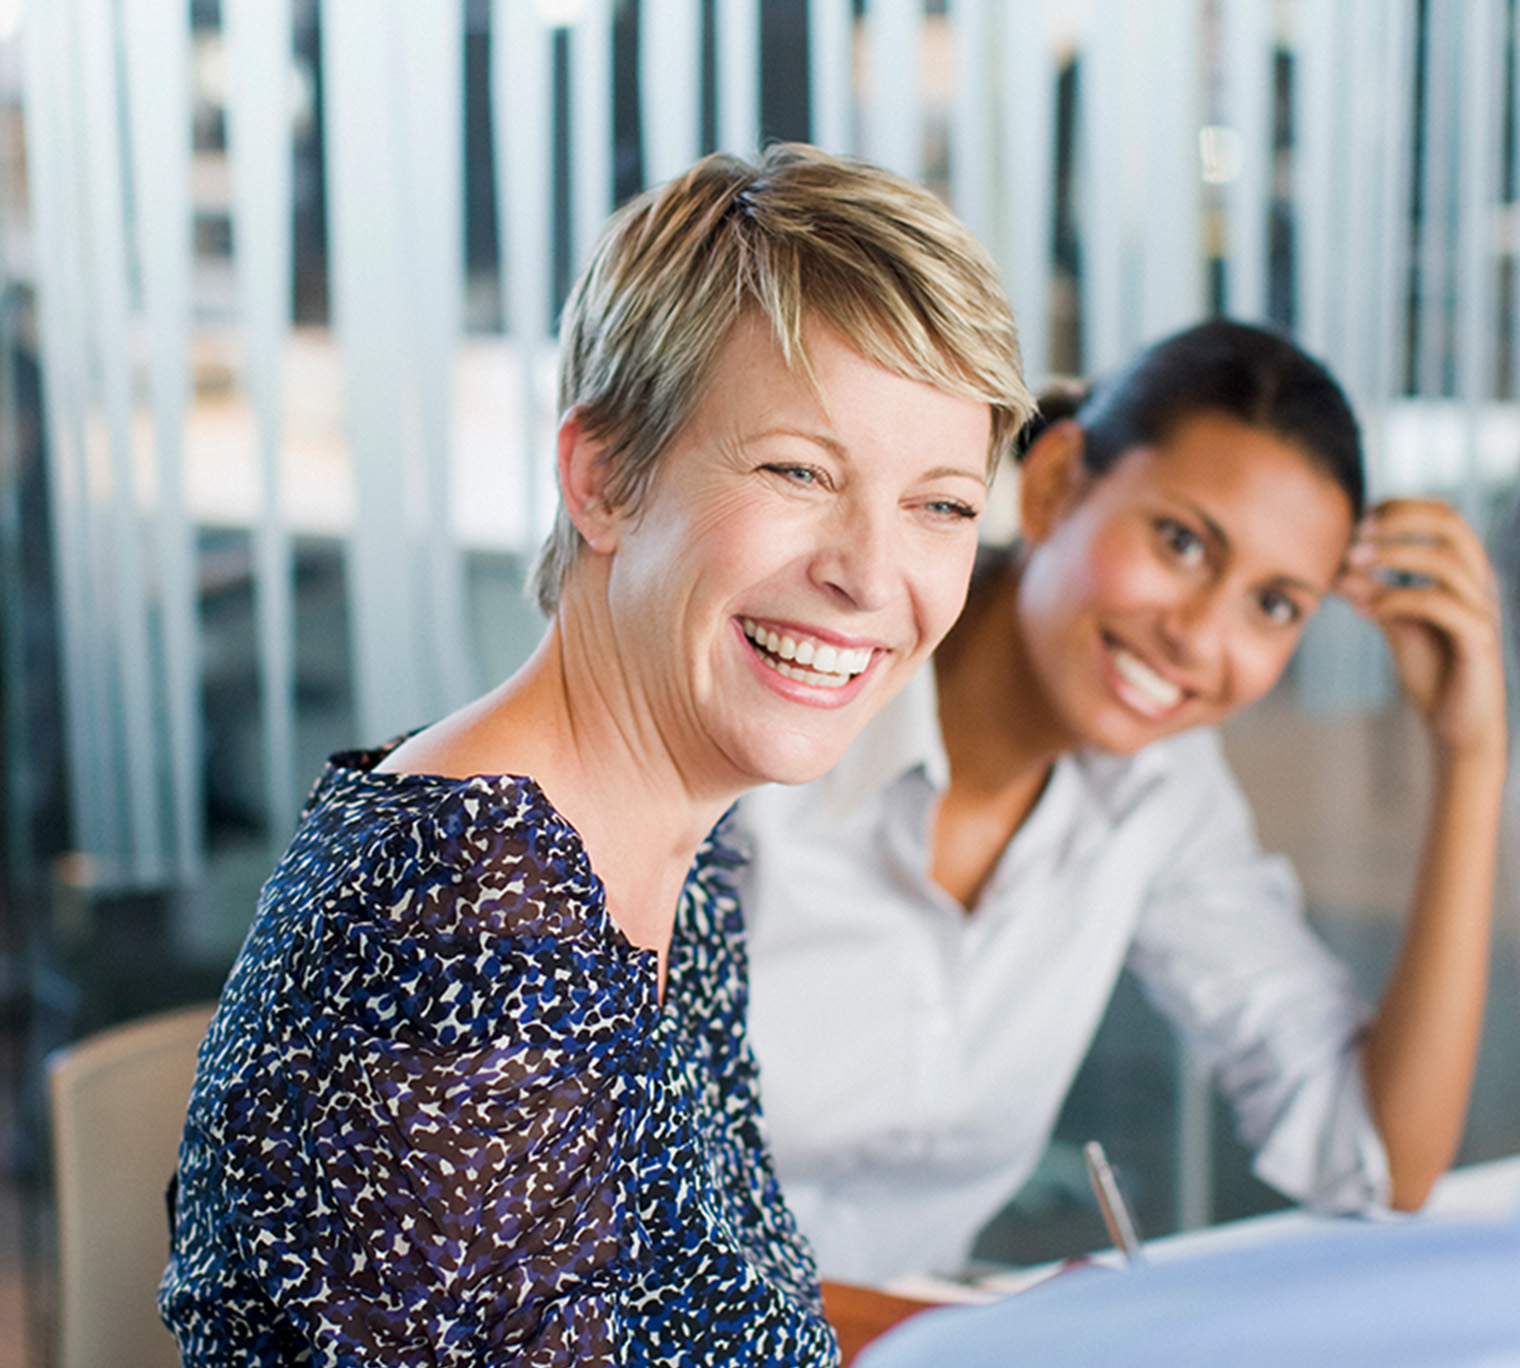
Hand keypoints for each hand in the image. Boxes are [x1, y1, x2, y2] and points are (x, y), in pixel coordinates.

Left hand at [1337, 498, 1506, 761]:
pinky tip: (1365, 610)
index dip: (1400, 507)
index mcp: (1464, 571)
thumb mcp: (1395, 624)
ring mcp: (1483, 609)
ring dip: (1394, 555)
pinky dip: (1398, 599)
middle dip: (1399, 519)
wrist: (1458, 727)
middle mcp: (1480, 582)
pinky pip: (1442, 605)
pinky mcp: (1479, 640)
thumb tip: (1335, 567)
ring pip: (1447, 560)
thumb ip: (1372, 593)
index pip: (1442, 515)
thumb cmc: (1432, 671)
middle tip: (1355, 532)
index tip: (1357, 519)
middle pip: (1451, 523)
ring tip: (1351, 564)